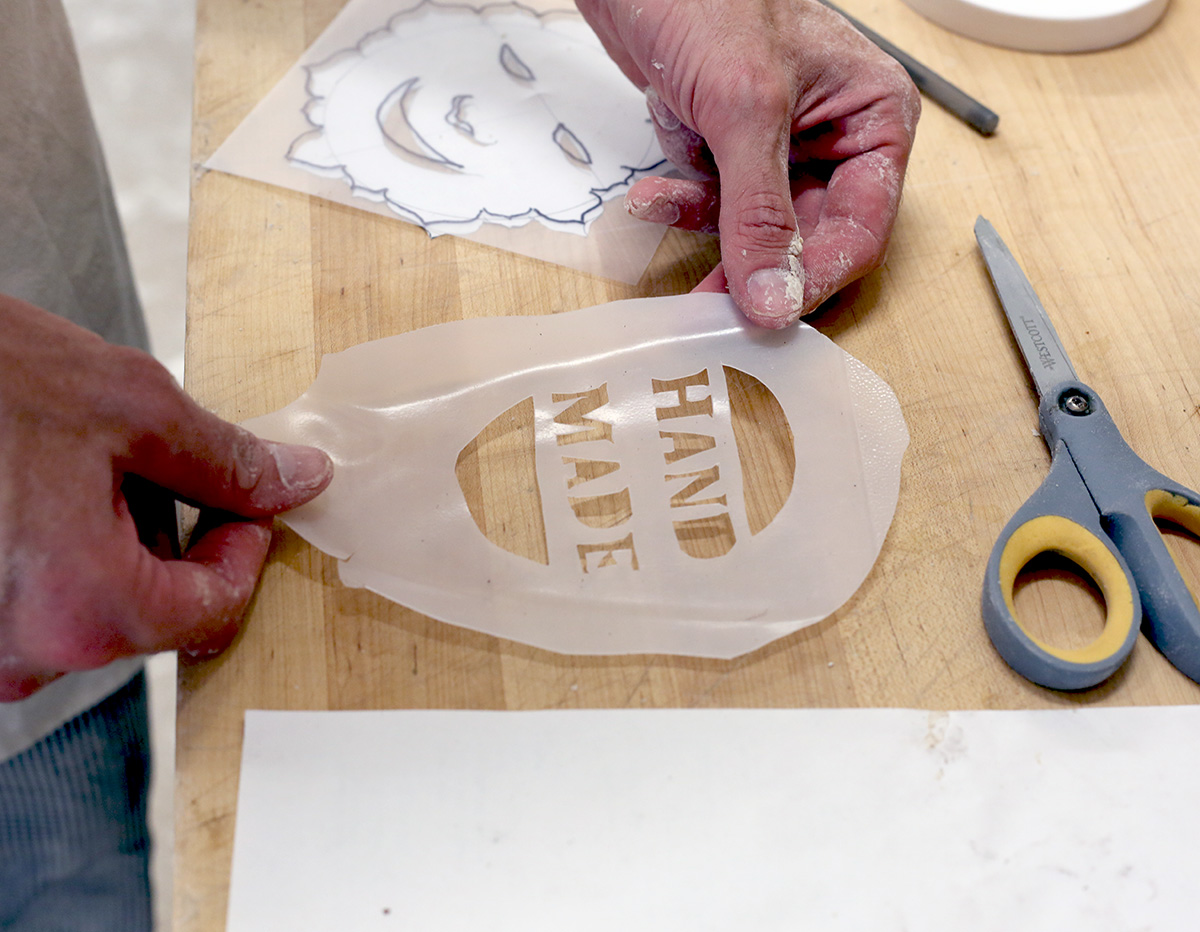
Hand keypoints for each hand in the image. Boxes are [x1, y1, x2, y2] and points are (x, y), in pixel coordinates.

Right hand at [0, 295, 332, 699]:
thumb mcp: (132, 407)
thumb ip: (225, 462)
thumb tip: (296, 481)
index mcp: (85, 611)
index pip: (215, 610)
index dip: (244, 548)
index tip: (244, 500)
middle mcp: (24, 654)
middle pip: (151, 613)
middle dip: (170, 540)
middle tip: (145, 464)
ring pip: (91, 607)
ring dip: (109, 545)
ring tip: (72, 468)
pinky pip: (32, 604)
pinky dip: (55, 555)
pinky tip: (34, 491)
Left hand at [578, 0, 919, 327]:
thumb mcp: (745, 110)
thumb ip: (760, 213)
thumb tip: (774, 299)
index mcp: (872, 116)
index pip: (860, 229)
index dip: (814, 278)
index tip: (768, 315)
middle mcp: (834, 138)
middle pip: (808, 240)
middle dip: (755, 268)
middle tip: (714, 306)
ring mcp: (780, 145)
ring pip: (755, 229)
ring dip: (707, 231)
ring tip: (663, 219)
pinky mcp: (730, 146)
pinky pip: (714, 203)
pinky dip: (682, 201)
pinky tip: (650, 195)